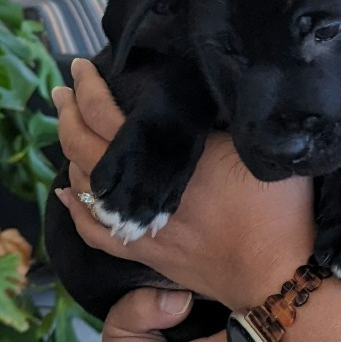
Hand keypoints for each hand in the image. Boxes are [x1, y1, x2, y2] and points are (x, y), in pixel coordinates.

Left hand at [52, 59, 315, 307]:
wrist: (274, 275)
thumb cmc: (278, 209)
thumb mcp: (261, 146)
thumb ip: (233, 116)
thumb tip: (216, 86)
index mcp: (166, 153)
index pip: (107, 113)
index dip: (88, 87)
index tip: (80, 66)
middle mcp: (142, 185)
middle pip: (83, 144)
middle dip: (68, 111)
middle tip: (63, 90)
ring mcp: (137, 221)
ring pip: (82, 183)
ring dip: (69, 152)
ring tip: (69, 129)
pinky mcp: (143, 249)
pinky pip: (94, 229)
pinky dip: (75, 208)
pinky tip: (66, 194)